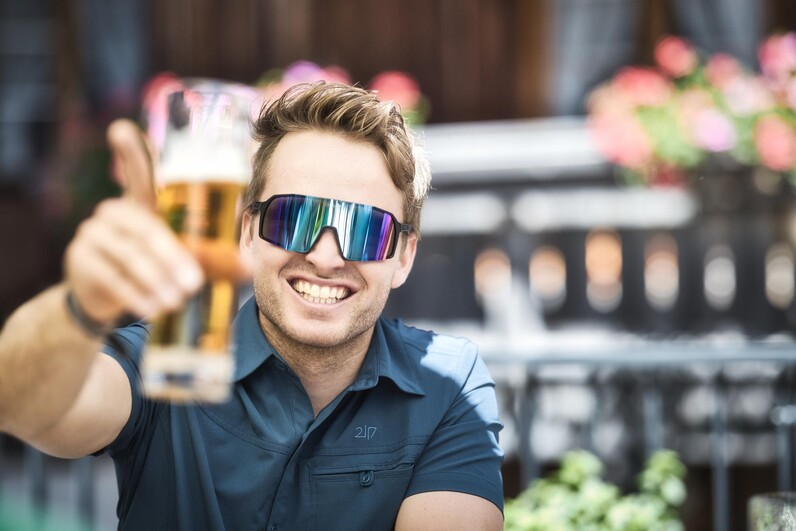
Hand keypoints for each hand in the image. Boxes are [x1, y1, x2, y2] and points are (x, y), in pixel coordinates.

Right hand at [63, 120, 204, 324]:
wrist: (104, 298)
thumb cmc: (152, 267)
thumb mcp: (179, 257)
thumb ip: (209, 256)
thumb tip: (246, 266)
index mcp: (141, 203)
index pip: (137, 171)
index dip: (130, 151)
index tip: (120, 129)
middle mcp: (113, 211)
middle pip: (144, 229)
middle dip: (171, 257)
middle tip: (193, 283)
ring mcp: (92, 234)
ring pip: (128, 256)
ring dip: (156, 281)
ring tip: (176, 302)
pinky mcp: (80, 261)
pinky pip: (112, 278)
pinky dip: (135, 295)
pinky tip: (151, 309)